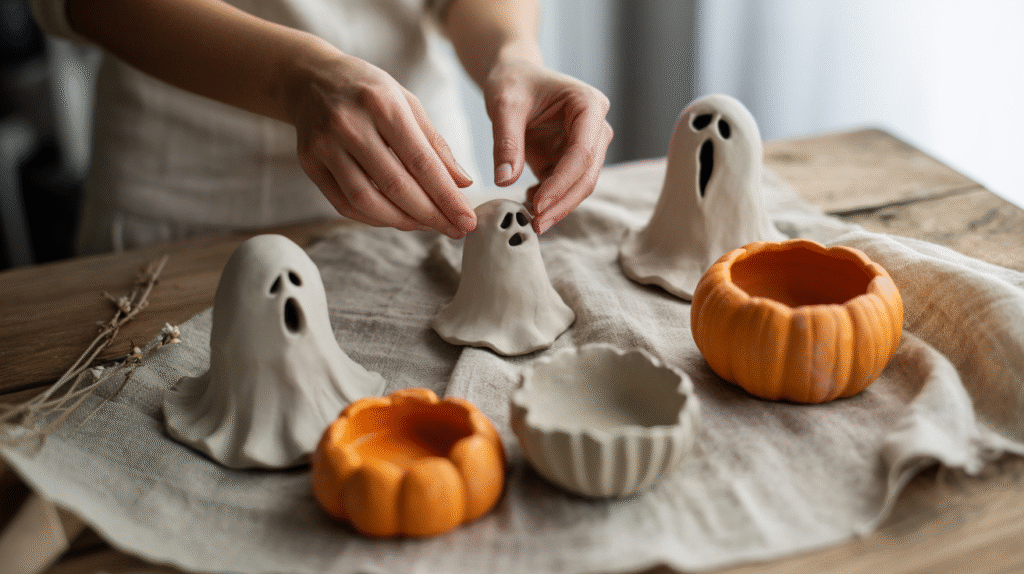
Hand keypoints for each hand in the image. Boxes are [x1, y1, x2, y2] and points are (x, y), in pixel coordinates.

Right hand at [289, 51, 476, 238]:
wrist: (311, 78)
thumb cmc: (368, 91)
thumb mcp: (407, 102)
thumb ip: (435, 143)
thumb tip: (463, 183)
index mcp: (382, 104)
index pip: (421, 161)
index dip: (447, 196)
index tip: (467, 219)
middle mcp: (350, 124)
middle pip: (395, 185)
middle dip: (430, 215)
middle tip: (455, 230)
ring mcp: (325, 144)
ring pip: (366, 200)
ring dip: (402, 221)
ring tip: (427, 226)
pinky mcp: (309, 162)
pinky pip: (344, 204)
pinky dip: (373, 218)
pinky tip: (396, 219)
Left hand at [484, 57, 612, 233]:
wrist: (514, 76)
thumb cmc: (513, 81)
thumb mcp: (503, 104)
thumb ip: (506, 142)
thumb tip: (504, 182)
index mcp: (589, 105)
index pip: (582, 151)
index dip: (562, 182)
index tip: (539, 204)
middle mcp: (596, 127)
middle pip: (587, 174)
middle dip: (563, 202)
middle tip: (536, 224)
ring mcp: (587, 145)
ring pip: (580, 186)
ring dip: (558, 206)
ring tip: (530, 220)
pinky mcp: (571, 160)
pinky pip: (565, 187)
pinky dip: (549, 200)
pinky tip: (527, 203)